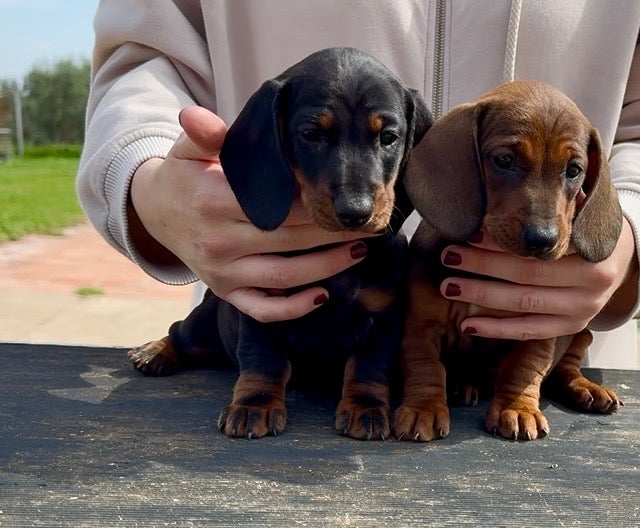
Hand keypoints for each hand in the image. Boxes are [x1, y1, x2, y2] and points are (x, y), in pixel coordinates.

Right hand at [129, 106, 375, 321]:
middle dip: (334, 233)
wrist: (154, 212)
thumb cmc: (185, 175)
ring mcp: (222, 272)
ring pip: (284, 277)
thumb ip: (203, 134)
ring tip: (359, 251)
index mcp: (213, 202)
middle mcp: (219, 242)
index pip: (278, 205)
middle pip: (290, 240)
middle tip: (370, 223)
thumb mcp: (189, 151)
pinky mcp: (224, 291)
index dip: (315, 201)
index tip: (345, 195)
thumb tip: (196, 116)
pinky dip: (292, 309)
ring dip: (326, 267)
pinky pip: (261, 308)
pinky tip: (323, 295)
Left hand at [438, 219, 637, 339]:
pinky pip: (530, 331)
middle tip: (449, 255)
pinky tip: (470, 325)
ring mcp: (584, 308)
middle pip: (528, 273)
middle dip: (483, 265)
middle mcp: (594, 281)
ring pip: (525, 303)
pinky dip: (498, 329)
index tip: (471, 233)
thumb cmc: (589, 226)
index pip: (540, 245)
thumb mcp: (583, 207)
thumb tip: (509, 186)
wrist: (624, 259)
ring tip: (450, 286)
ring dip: (482, 295)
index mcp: (594, 246)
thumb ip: (556, 203)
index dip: (503, 240)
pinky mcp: (572, 327)